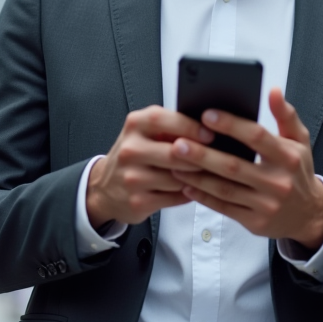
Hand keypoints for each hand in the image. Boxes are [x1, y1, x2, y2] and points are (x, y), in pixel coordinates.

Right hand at [86, 105, 214, 228]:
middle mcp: (130, 150)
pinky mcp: (138, 201)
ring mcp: (132, 178)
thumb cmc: (134, 155)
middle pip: (175, 153)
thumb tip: (208, 125)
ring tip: (206, 174)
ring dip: (197, 177)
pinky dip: (188, 193)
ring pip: (179, 178)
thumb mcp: (144, 132)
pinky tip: (191, 188)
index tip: (211, 134)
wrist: (105, 188)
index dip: (191, 126)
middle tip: (218, 157)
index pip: (164, 120)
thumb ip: (170, 126)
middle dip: (200, 156)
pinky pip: (176, 197)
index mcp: (134, 125)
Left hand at [169, 88, 322, 248]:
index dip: (231, 125)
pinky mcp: (255, 222)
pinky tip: (186, 184)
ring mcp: (266, 204)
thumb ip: (286, 115)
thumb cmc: (298, 171)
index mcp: (288, 157)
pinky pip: (223, 208)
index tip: (206, 115)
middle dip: (203, 154)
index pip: (257, 137)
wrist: (309, 215)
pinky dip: (203, 196)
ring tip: (175, 162)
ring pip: (225, 189)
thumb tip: (273, 91)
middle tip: (179, 142)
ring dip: (197, 175)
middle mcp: (278, 182)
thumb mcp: (300, 141)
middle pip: (234, 166)